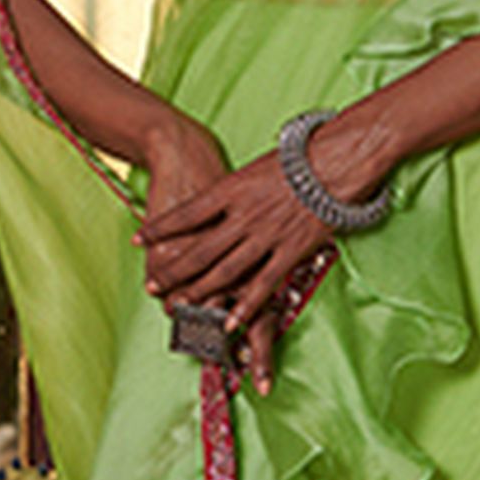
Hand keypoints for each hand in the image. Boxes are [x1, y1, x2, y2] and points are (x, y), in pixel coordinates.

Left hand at [142, 141, 348, 393]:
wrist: (340, 158)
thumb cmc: (301, 156)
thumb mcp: (256, 167)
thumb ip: (236, 189)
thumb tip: (218, 199)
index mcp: (233, 189)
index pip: (187, 213)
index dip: (161, 228)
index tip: (139, 239)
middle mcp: (244, 215)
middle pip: (199, 249)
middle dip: (172, 270)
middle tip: (152, 286)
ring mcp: (267, 235)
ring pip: (225, 270)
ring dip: (200, 291)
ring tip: (180, 306)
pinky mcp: (291, 251)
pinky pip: (263, 284)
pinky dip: (245, 306)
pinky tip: (230, 323)